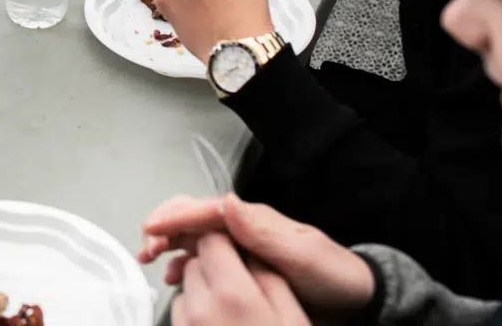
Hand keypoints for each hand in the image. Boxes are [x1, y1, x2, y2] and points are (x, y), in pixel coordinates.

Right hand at [139, 194, 374, 315]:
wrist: (355, 299)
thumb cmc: (331, 276)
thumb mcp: (302, 255)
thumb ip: (263, 231)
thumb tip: (227, 202)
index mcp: (254, 219)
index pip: (206, 210)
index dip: (175, 217)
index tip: (150, 228)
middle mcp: (242, 227)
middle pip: (192, 218)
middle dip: (164, 228)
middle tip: (146, 250)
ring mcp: (239, 245)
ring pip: (193, 236)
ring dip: (168, 244)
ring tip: (150, 261)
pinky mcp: (239, 265)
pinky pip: (202, 258)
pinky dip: (182, 264)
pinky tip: (172, 277)